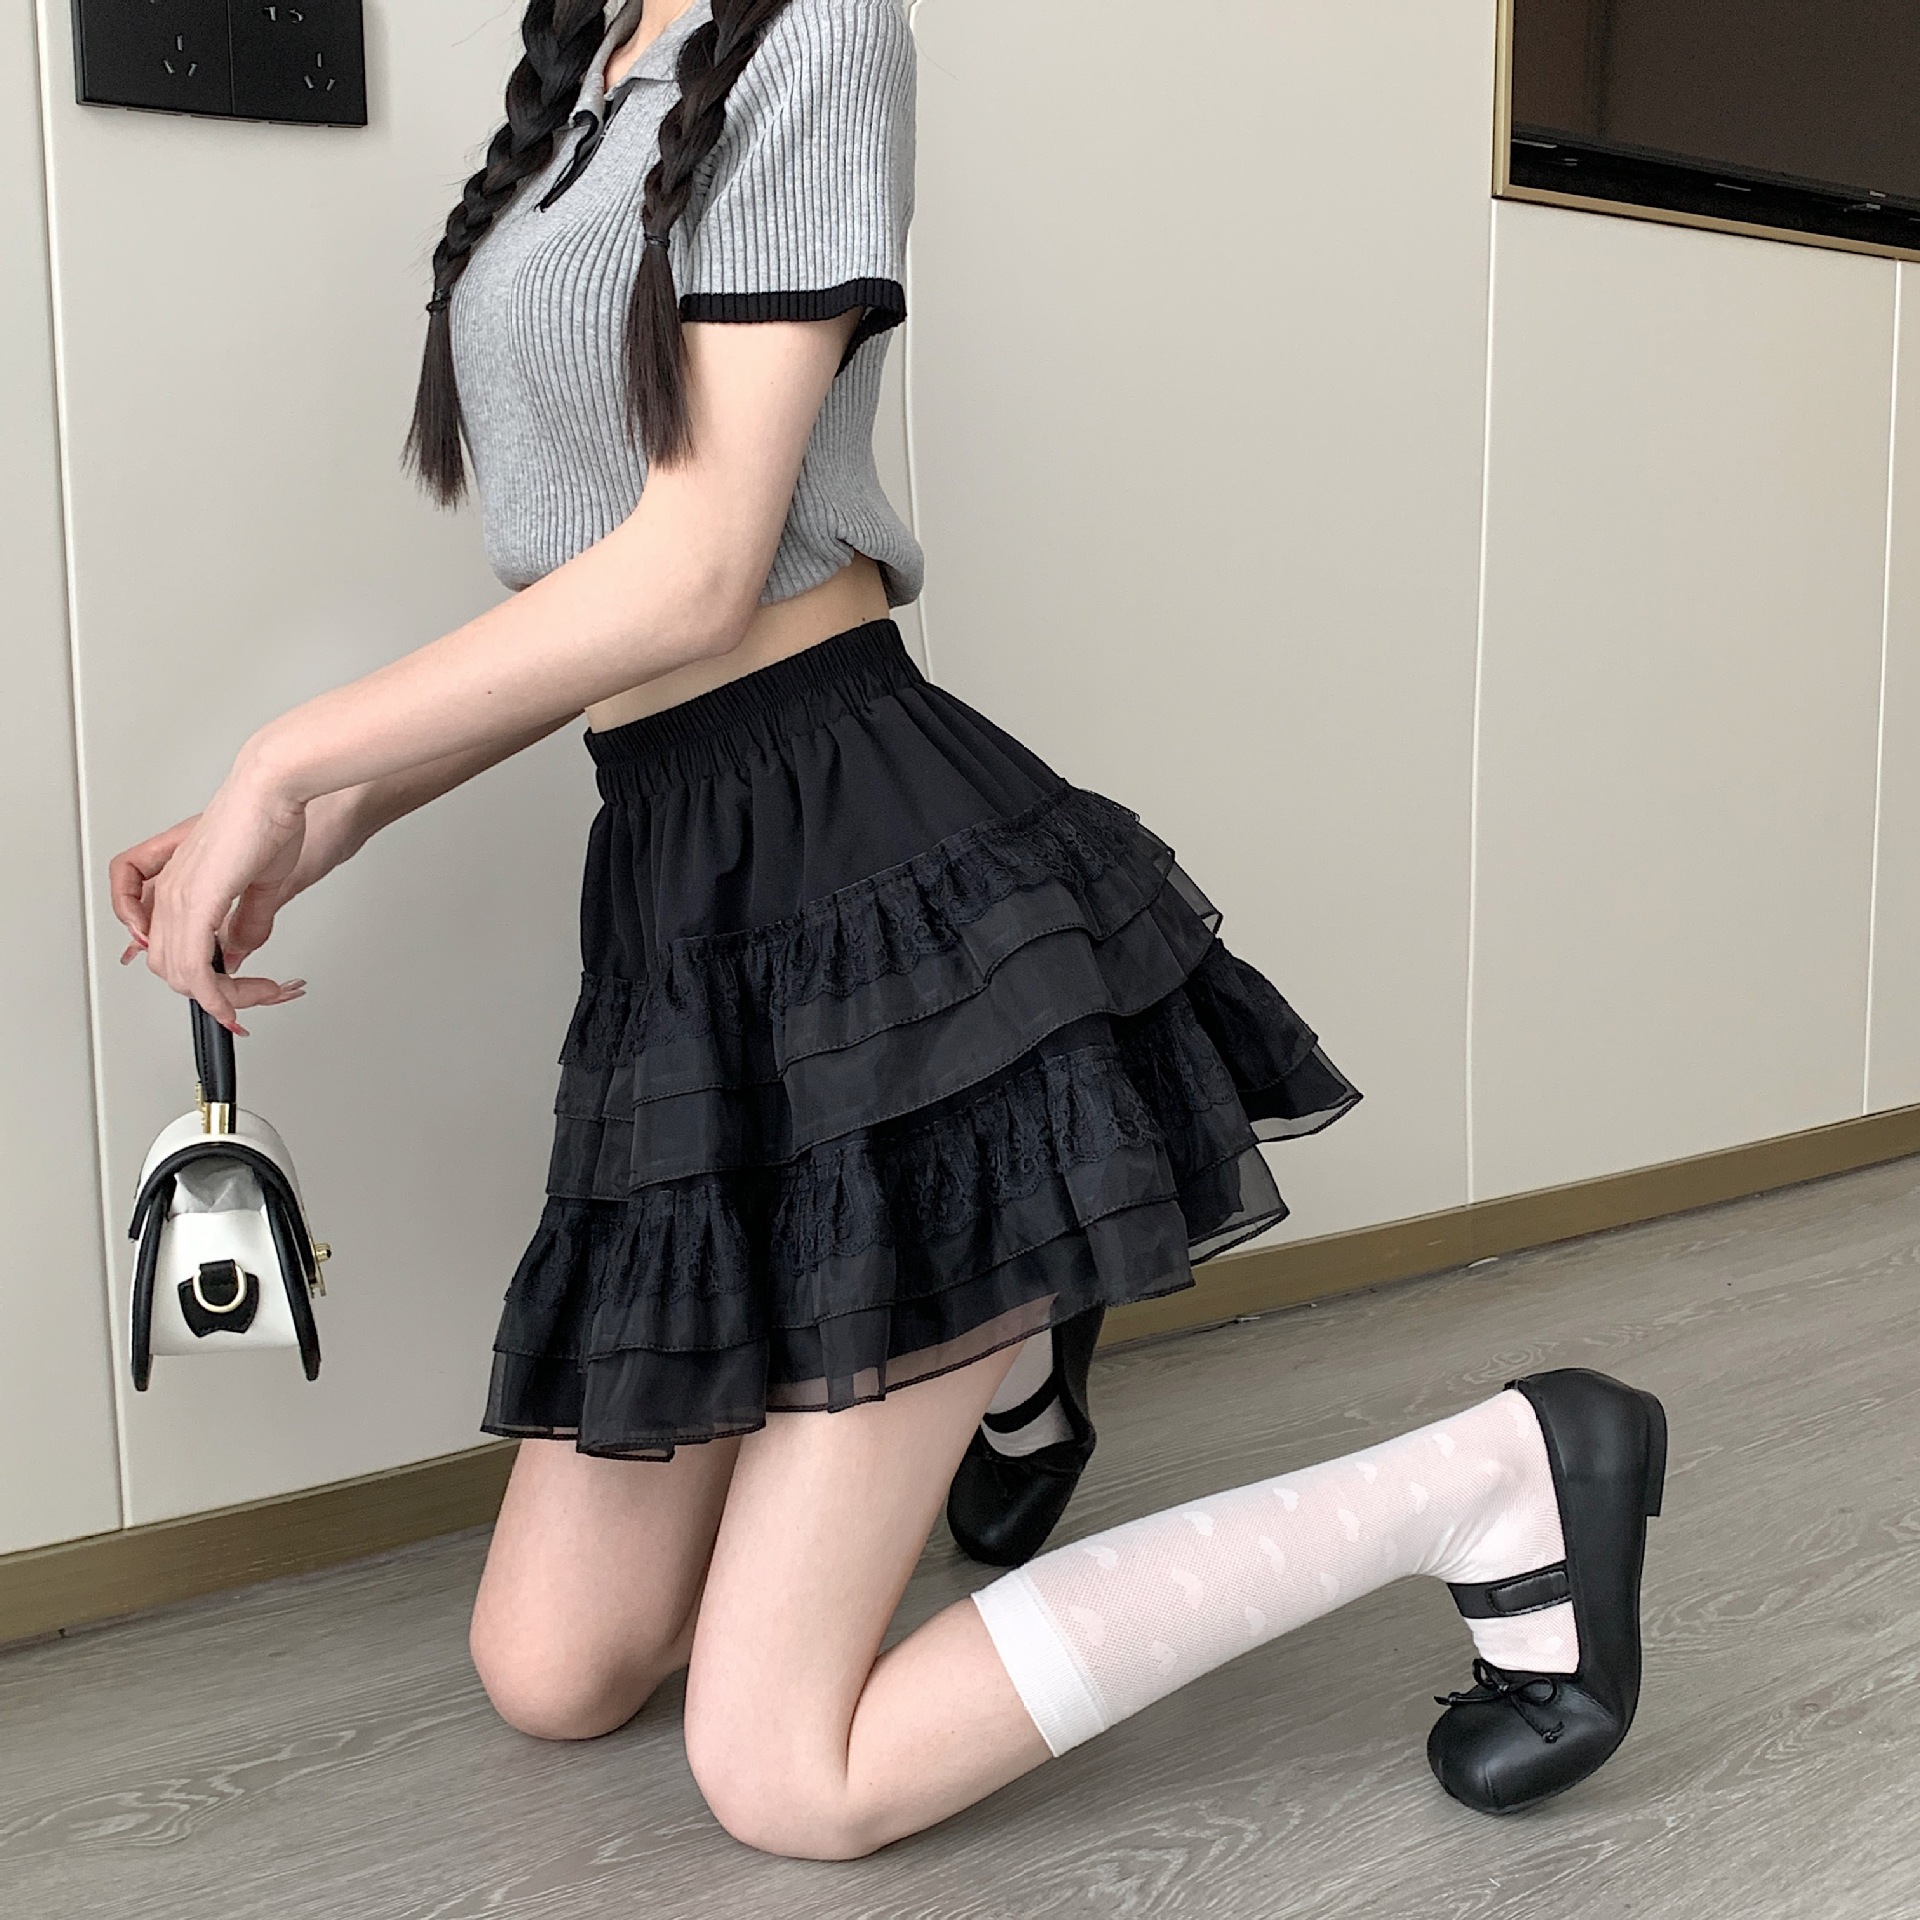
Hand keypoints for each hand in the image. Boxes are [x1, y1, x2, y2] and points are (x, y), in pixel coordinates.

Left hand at [109, 781, 369, 1032]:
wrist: (270, 790)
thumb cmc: (266, 819)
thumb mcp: (262, 882)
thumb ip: (247, 922)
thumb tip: (237, 954)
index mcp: (179, 886)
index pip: (171, 949)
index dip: (200, 980)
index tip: (232, 995)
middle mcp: (170, 894)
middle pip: (172, 969)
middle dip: (217, 995)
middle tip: (256, 995)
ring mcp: (178, 898)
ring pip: (181, 974)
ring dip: (224, 997)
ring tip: (262, 994)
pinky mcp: (195, 902)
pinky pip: (194, 967)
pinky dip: (213, 995)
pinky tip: (234, 1003)